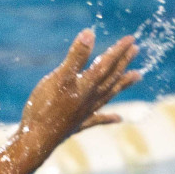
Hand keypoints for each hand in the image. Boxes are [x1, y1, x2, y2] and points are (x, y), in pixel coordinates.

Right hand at [17, 29, 141, 159]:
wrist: (36, 140)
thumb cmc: (45, 108)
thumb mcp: (59, 78)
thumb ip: (76, 57)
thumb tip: (90, 33)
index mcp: (87, 85)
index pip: (105, 64)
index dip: (118, 50)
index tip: (131, 39)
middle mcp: (90, 98)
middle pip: (111, 77)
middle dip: (123, 62)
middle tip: (136, 50)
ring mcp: (85, 113)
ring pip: (109, 95)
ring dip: (123, 84)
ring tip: (137, 76)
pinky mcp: (77, 126)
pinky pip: (98, 120)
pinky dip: (109, 118)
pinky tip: (118, 119)